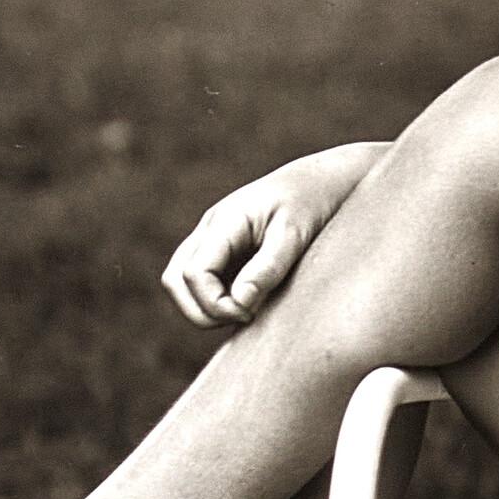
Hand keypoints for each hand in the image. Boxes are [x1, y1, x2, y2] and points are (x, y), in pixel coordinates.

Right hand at [160, 145, 374, 329]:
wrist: (324, 180)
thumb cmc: (313, 203)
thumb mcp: (295, 235)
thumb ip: (267, 269)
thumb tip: (239, 303)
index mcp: (224, 221)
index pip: (193, 273)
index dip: (213, 303)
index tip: (249, 313)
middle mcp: (211, 230)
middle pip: (175, 280)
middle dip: (201, 310)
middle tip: (245, 318)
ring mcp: (214, 240)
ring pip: (182, 282)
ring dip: (205, 306)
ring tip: (248, 313)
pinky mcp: (225, 251)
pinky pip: (204, 281)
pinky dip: (217, 300)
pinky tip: (252, 305)